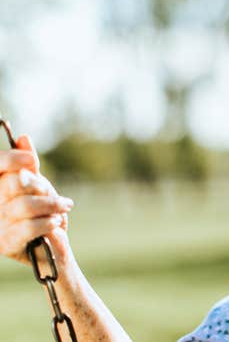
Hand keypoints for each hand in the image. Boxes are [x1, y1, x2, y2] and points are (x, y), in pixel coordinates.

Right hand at [0, 135, 73, 264]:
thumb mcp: (37, 186)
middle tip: (61, 197)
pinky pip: (27, 228)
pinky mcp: (5, 244)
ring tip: (64, 208)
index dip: (11, 159)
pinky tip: (56, 223)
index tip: (31, 161)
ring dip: (51, 205)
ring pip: (23, 206)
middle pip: (13, 183)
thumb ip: (28, 164)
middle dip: (40, 186)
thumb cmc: (41, 213)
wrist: (50, 249)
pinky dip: (46, 223)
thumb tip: (23, 137)